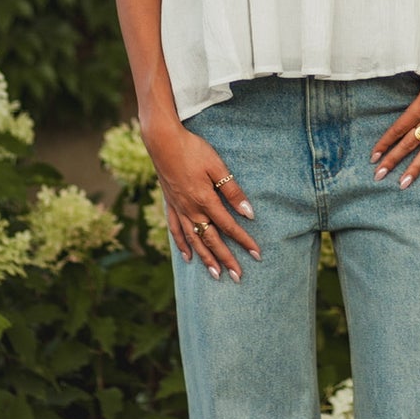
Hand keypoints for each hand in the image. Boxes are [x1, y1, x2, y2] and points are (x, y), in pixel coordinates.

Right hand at [144, 119, 259, 280]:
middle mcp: (191, 209)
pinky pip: (176, 231)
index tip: (256, 254)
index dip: (244, 241)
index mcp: (205, 200)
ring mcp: (179, 209)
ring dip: (206, 258)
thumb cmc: (193, 149)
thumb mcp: (217, 166)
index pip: (229, 226)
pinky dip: (182, 245)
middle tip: (239, 277)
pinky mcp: (170, 205)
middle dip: (226, 259)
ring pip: (194, 240)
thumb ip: (232, 190)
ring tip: (216, 274)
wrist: (162, 141)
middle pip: (212, 240)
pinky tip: (188, 257)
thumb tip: (248, 212)